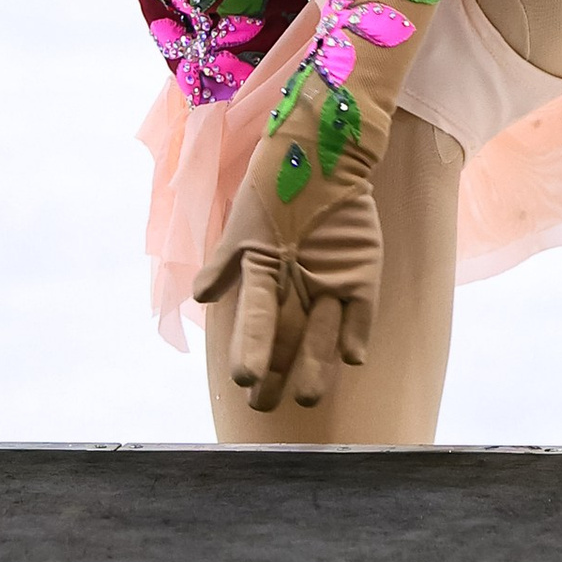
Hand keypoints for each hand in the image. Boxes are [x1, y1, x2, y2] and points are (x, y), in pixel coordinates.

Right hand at [194, 171, 382, 414]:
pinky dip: (356, 333)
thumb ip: (222, 265)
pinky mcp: (361, 278)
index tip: (242, 380)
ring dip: (316, 365)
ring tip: (308, 397)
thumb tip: (199, 298)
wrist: (318, 157)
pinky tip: (352, 356)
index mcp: (265, 281)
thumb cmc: (272, 191)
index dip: (249, 350)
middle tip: (266, 404)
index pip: (256, 324)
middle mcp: (296, 292)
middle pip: (287, 340)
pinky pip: (360, 312)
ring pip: (321, 335)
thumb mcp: (242, 227)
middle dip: (277, 371)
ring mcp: (330, 287)